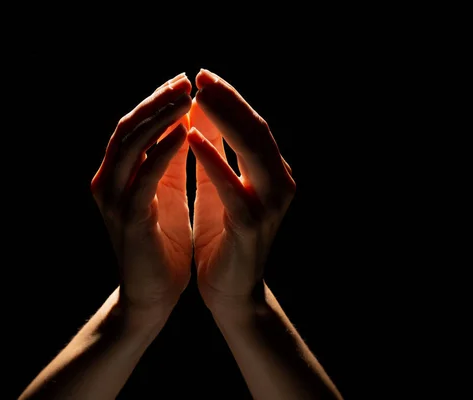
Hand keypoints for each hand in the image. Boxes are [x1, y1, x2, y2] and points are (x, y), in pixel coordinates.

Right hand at [91, 73, 192, 312]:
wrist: (152, 295)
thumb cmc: (162, 245)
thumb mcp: (168, 193)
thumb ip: (171, 160)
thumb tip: (186, 122)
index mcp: (118, 176)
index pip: (132, 126)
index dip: (155, 101)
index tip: (183, 81)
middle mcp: (109, 183)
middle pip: (128, 128)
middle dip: (157, 101)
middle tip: (185, 80)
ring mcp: (115, 201)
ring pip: (131, 146)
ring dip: (159, 118)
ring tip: (186, 98)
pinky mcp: (130, 220)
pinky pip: (146, 177)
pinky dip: (163, 152)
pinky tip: (184, 134)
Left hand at [189, 69, 294, 309]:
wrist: (230, 292)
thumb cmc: (222, 239)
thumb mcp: (219, 189)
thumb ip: (217, 154)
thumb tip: (205, 113)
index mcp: (273, 175)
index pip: (254, 126)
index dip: (230, 99)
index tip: (203, 76)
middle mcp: (279, 186)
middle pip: (257, 131)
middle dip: (229, 101)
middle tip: (202, 76)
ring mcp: (269, 206)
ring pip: (253, 151)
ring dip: (226, 120)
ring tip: (199, 95)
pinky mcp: (250, 227)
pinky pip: (231, 186)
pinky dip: (213, 159)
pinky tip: (193, 137)